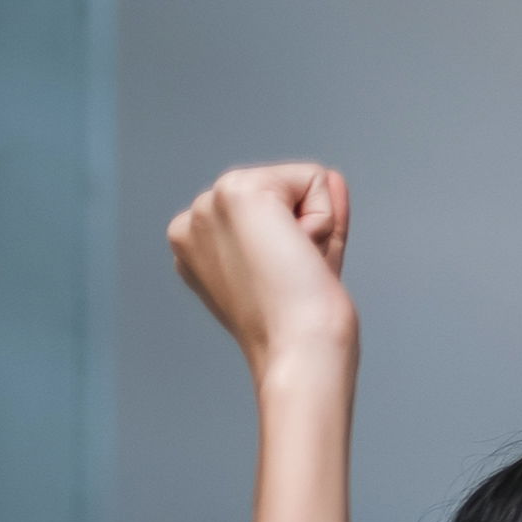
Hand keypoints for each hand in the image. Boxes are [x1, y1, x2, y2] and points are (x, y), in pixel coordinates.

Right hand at [169, 165, 359, 383]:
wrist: (297, 345)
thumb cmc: (301, 320)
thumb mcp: (305, 259)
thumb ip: (315, 214)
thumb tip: (330, 175)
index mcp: (194, 242)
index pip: (267, 211)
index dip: (294, 243)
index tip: (281, 281)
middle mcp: (190, 219)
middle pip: (281, 191)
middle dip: (305, 228)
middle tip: (290, 276)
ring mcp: (208, 203)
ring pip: (298, 182)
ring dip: (313, 224)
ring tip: (292, 266)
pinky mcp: (236, 191)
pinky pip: (312, 177)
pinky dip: (323, 216)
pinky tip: (299, 250)